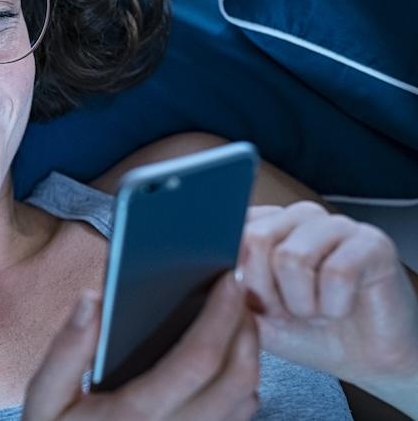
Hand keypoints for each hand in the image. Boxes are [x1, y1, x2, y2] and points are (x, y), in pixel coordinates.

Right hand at [24, 272, 259, 420]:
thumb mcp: (43, 401)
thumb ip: (65, 351)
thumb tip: (92, 298)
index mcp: (134, 418)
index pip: (197, 360)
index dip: (220, 315)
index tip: (227, 279)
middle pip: (237, 379)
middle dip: (247, 329)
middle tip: (238, 292)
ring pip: (245, 401)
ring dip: (249, 355)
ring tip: (235, 317)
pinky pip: (235, 420)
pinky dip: (242, 384)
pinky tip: (224, 360)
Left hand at [238, 201, 417, 411]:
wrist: (362, 358)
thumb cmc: (305, 331)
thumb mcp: (250, 315)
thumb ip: (224, 289)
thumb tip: (204, 271)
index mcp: (263, 225)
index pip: (227, 230)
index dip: (233, 276)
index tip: (250, 302)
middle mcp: (296, 217)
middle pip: (254, 239)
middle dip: (266, 292)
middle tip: (288, 311)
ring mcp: (335, 225)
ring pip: (291, 256)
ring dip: (301, 303)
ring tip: (315, 310)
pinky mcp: (371, 242)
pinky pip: (336, 272)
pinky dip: (333, 305)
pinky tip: (340, 309)